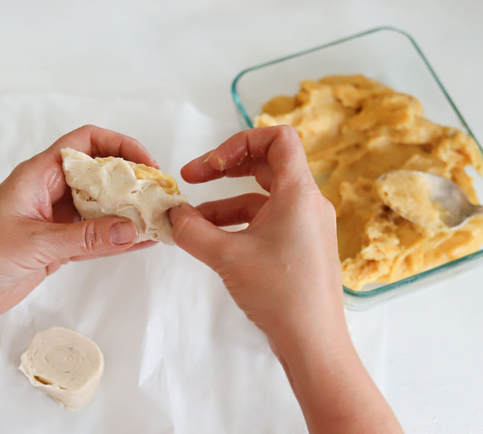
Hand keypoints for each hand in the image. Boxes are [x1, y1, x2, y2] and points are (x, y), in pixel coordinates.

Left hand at [0, 125, 156, 327]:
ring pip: (99, 209)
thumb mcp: (36, 243)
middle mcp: (49, 192)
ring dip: (127, 213)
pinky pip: (93, 238)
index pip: (85, 142)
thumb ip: (86, 237)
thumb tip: (132, 228)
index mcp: (38, 175)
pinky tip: (141, 243)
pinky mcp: (55, 247)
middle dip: (130, 183)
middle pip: (99, 175)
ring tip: (158, 220)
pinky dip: (115, 240)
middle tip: (159, 196)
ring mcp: (54, 221)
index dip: (118, 145)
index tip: (146, 164)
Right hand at [169, 126, 401, 431]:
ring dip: (224, 202)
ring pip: (262, 197)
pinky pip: (267, 222)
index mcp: (299, 193)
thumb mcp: (226, 256)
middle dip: (225, 168)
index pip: (278, 138)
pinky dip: (239, 224)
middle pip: (267, 164)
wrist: (313, 343)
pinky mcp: (301, 248)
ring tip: (191, 221)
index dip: (239, 141)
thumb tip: (169, 213)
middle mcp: (307, 203)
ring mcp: (306, 226)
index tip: (210, 165)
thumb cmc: (279, 294)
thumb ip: (192, 229)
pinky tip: (211, 241)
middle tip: (191, 178)